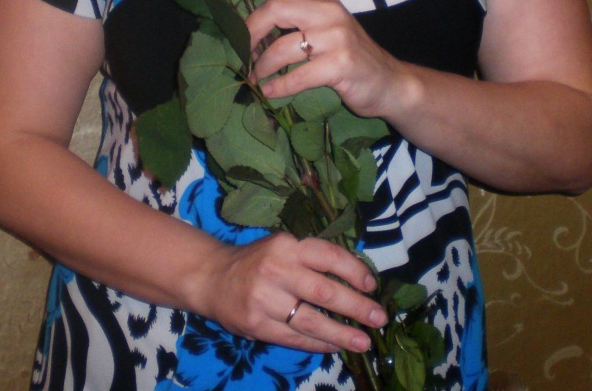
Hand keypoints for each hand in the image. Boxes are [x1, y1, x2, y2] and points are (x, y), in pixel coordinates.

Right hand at [202, 231, 386, 353]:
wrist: (212, 277)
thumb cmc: (257, 260)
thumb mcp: (282, 246)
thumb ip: (311, 258)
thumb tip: (356, 276)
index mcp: (287, 245)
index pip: (328, 255)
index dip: (354, 270)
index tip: (372, 285)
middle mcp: (276, 269)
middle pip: (324, 290)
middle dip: (356, 306)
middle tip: (379, 317)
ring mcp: (265, 299)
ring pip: (311, 320)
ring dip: (342, 333)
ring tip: (364, 342)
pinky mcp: (257, 325)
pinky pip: (295, 337)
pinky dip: (318, 343)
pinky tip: (335, 347)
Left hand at [244, 0, 399, 117]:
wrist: (389, 82)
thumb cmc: (349, 53)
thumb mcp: (327, 25)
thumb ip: (298, 15)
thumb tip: (251, 19)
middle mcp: (329, 11)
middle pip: (276, 9)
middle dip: (250, 31)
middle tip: (241, 50)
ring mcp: (337, 37)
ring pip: (283, 47)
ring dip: (262, 65)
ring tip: (255, 76)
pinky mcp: (340, 64)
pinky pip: (298, 76)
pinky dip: (279, 86)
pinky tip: (270, 91)